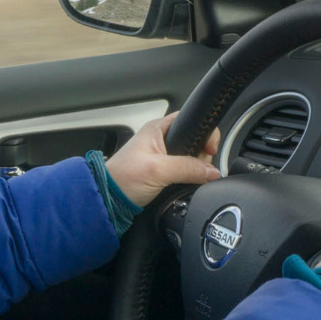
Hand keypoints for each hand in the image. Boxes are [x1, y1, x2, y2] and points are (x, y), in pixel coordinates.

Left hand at [105, 113, 220, 207]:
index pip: (191, 119)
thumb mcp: (158, 170)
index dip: (204, 133)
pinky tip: (183, 183)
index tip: (209, 149)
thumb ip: (188, 168)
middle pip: (195, 141)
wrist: (109, 200)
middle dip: (200, 156)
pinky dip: (188, 177)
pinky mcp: (163, 172)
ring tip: (184, 178)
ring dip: (194, 169)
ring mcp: (162, 156)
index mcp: (158, 129)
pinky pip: (184, 171)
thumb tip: (211, 171)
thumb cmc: (122, 179)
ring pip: (191, 158)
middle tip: (194, 168)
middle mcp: (161, 139)